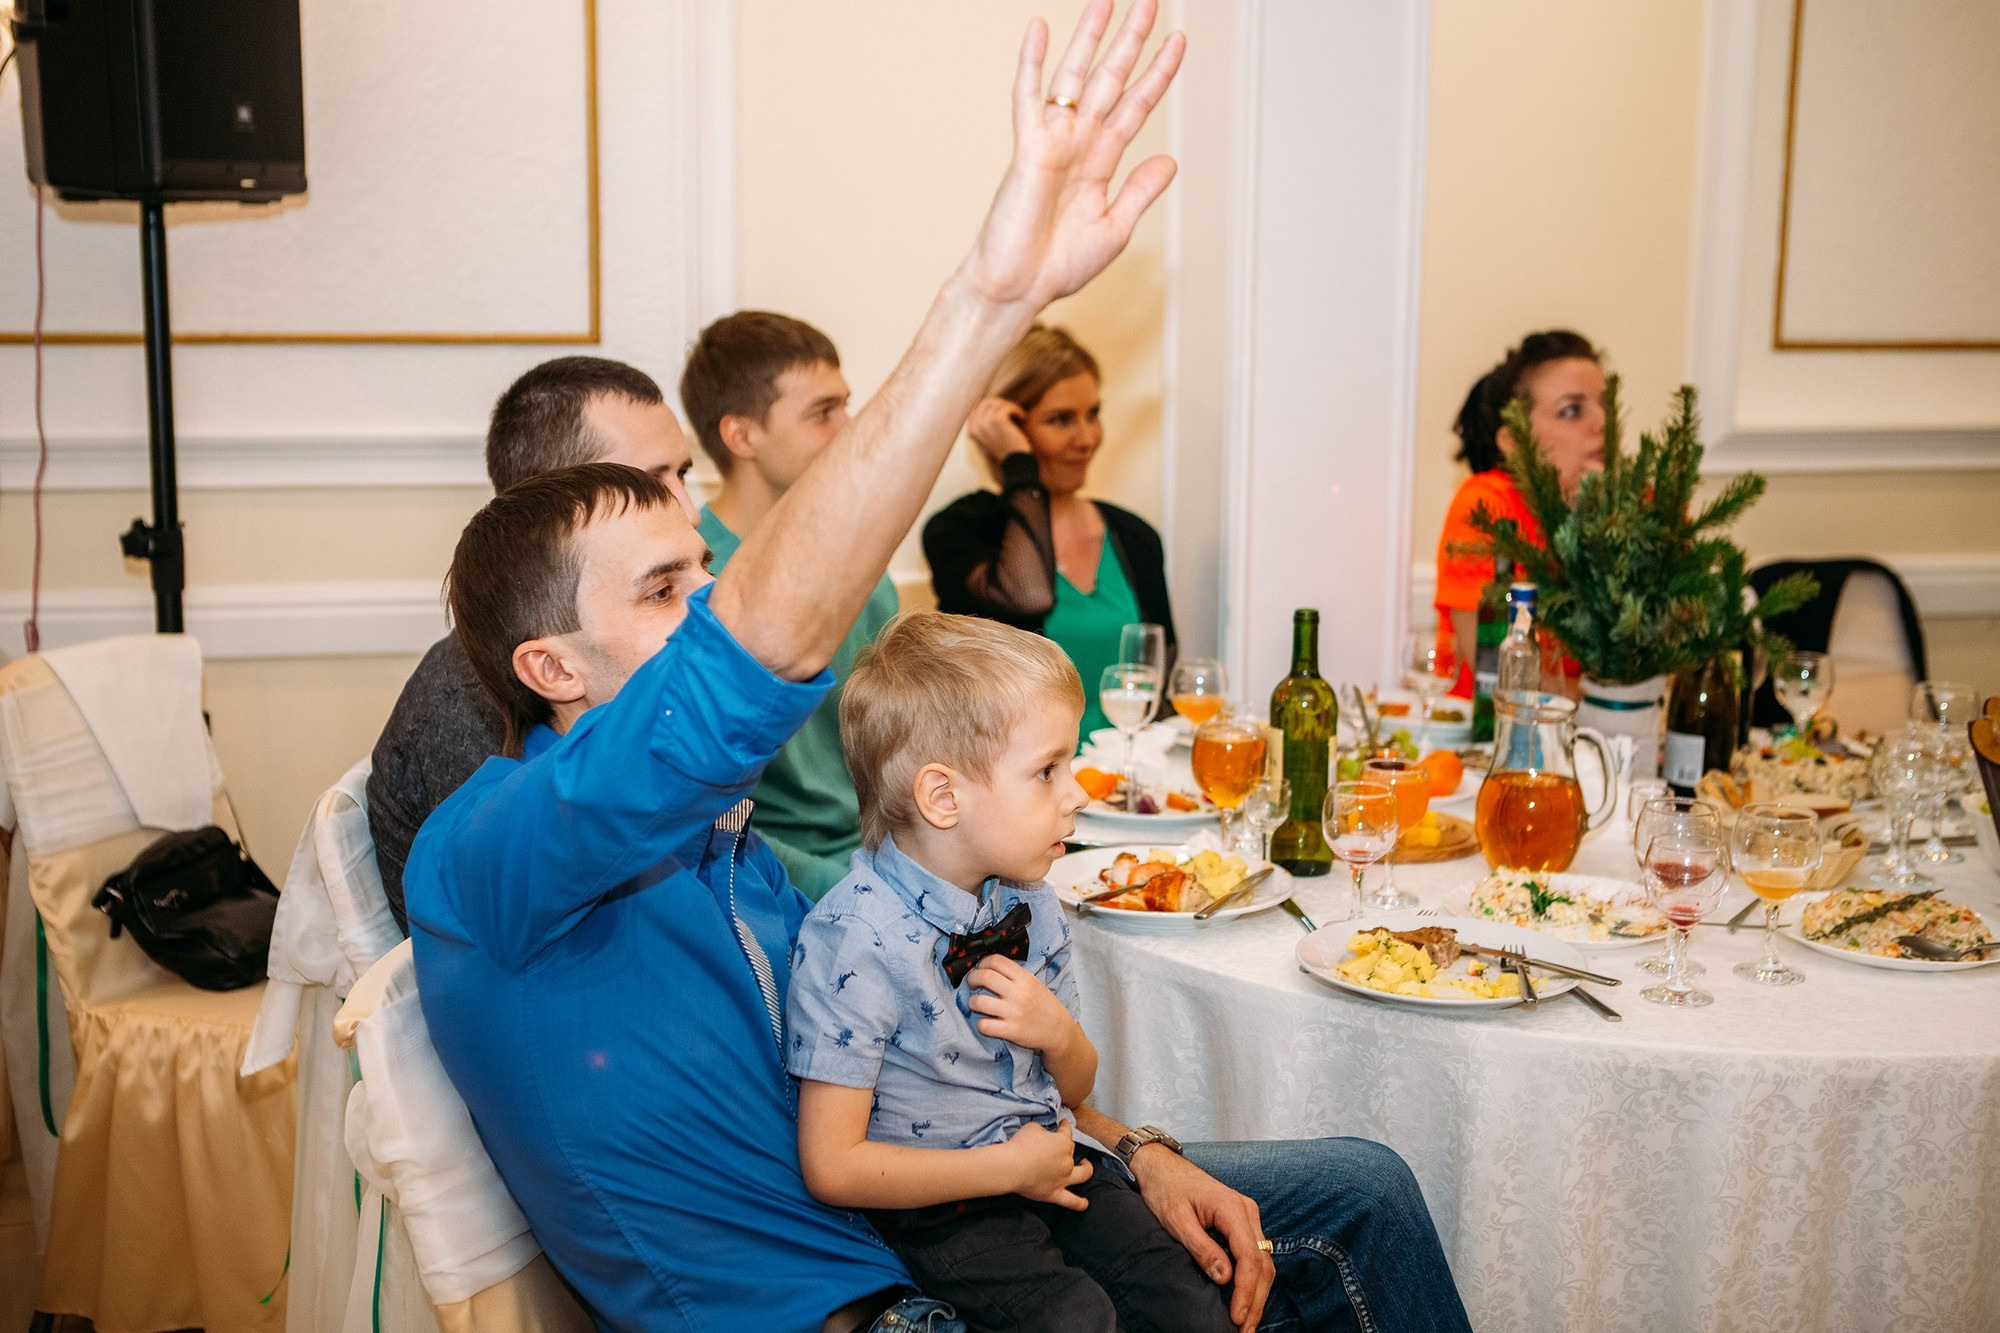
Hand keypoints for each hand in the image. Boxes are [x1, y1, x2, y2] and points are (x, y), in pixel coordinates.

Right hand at [962, 0, 1185, 314]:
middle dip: (1131, 40)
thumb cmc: (1056, 266)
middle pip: (1110, 79)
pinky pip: (1029, 98)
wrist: (1019, 288)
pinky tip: (1039, 30)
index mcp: (1100, 161)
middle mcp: (1078, 143)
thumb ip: (1139, 191)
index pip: (1135, 105)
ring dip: (1091, 38)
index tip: (1178, 41)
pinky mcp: (1028, 148)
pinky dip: (1032, 64)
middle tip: (1151, 1)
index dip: (1157, 73)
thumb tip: (1169, 161)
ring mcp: (1052, 141)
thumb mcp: (1114, 227)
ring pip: (1076, 78)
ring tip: (1107, 0)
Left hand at [966, 955, 1075, 1053]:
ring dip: (972, 1002)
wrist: (1059, 1030)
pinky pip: (984, 1025)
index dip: (983, 963)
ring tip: (976, 1003)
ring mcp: (1014, 1013)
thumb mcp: (1033, 983)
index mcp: (1024, 978)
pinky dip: (981, 1024)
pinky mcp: (1011, 1031)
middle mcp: (1019, 993)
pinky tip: (986, 1022)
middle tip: (972, 983)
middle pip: (984, 977)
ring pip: (978, 1001)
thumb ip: (1014, 974)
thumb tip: (988, 966)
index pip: (996, 960)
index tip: (980, 969)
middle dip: (971, 979)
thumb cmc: (1044, 1005)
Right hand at [967, 397, 1033, 463]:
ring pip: (998, 403)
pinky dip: (1017, 409)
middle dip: (1001, 404)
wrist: (1016, 462)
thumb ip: (986, 421)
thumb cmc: (1007, 449)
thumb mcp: (991, 435)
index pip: (977, 407)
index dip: (991, 405)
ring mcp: (985, 422)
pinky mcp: (997, 420)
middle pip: (986, 402)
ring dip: (1011, 407)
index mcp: (972, 430)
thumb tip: (991, 402)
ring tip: (1019, 415)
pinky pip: (1007, 407)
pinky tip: (1022, 416)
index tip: (1003, 410)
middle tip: (1012, 411)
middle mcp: (975, 425)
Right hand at [1002, 1120, 1092, 1209]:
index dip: (1064, 1126)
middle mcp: (1067, 1160)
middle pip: (1071, 1151)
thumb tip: (1044, 1135)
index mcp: (1063, 1142)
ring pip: (1082, 1175)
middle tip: (1057, 1146)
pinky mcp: (1055, 1193)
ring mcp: (1063, 1179)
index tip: (1062, 1125)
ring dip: (1087, 1170)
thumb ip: (1043, 1130)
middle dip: (1066, 1146)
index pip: (1067, 1131)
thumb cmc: (1020, 1145)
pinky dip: (1080, 1203)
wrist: (1011, 1167)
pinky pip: (1072, 1201)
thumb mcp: (1032, 1127)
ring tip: (1085, 1166)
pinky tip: (1085, 1203)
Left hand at [1128, 1146, 1274, 1332]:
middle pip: (1263, 1263)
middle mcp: (1247, 1211)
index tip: (1236, 1317)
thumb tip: (1225, 1278)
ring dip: (1257, 1293)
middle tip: (1245, 1330)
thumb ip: (1201, 1248)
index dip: (1246, 1291)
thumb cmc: (1165, 1189)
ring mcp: (1247, 1217)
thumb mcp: (1176, 1220)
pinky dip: (1253, 1280)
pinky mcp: (1241, 1223)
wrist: (1162, 1166)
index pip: (1250, 1256)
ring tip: (1246, 1322)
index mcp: (1232, 1208)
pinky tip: (1245, 1299)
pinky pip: (1255, 1255)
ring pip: (1264, 1261)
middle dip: (1256, 1299)